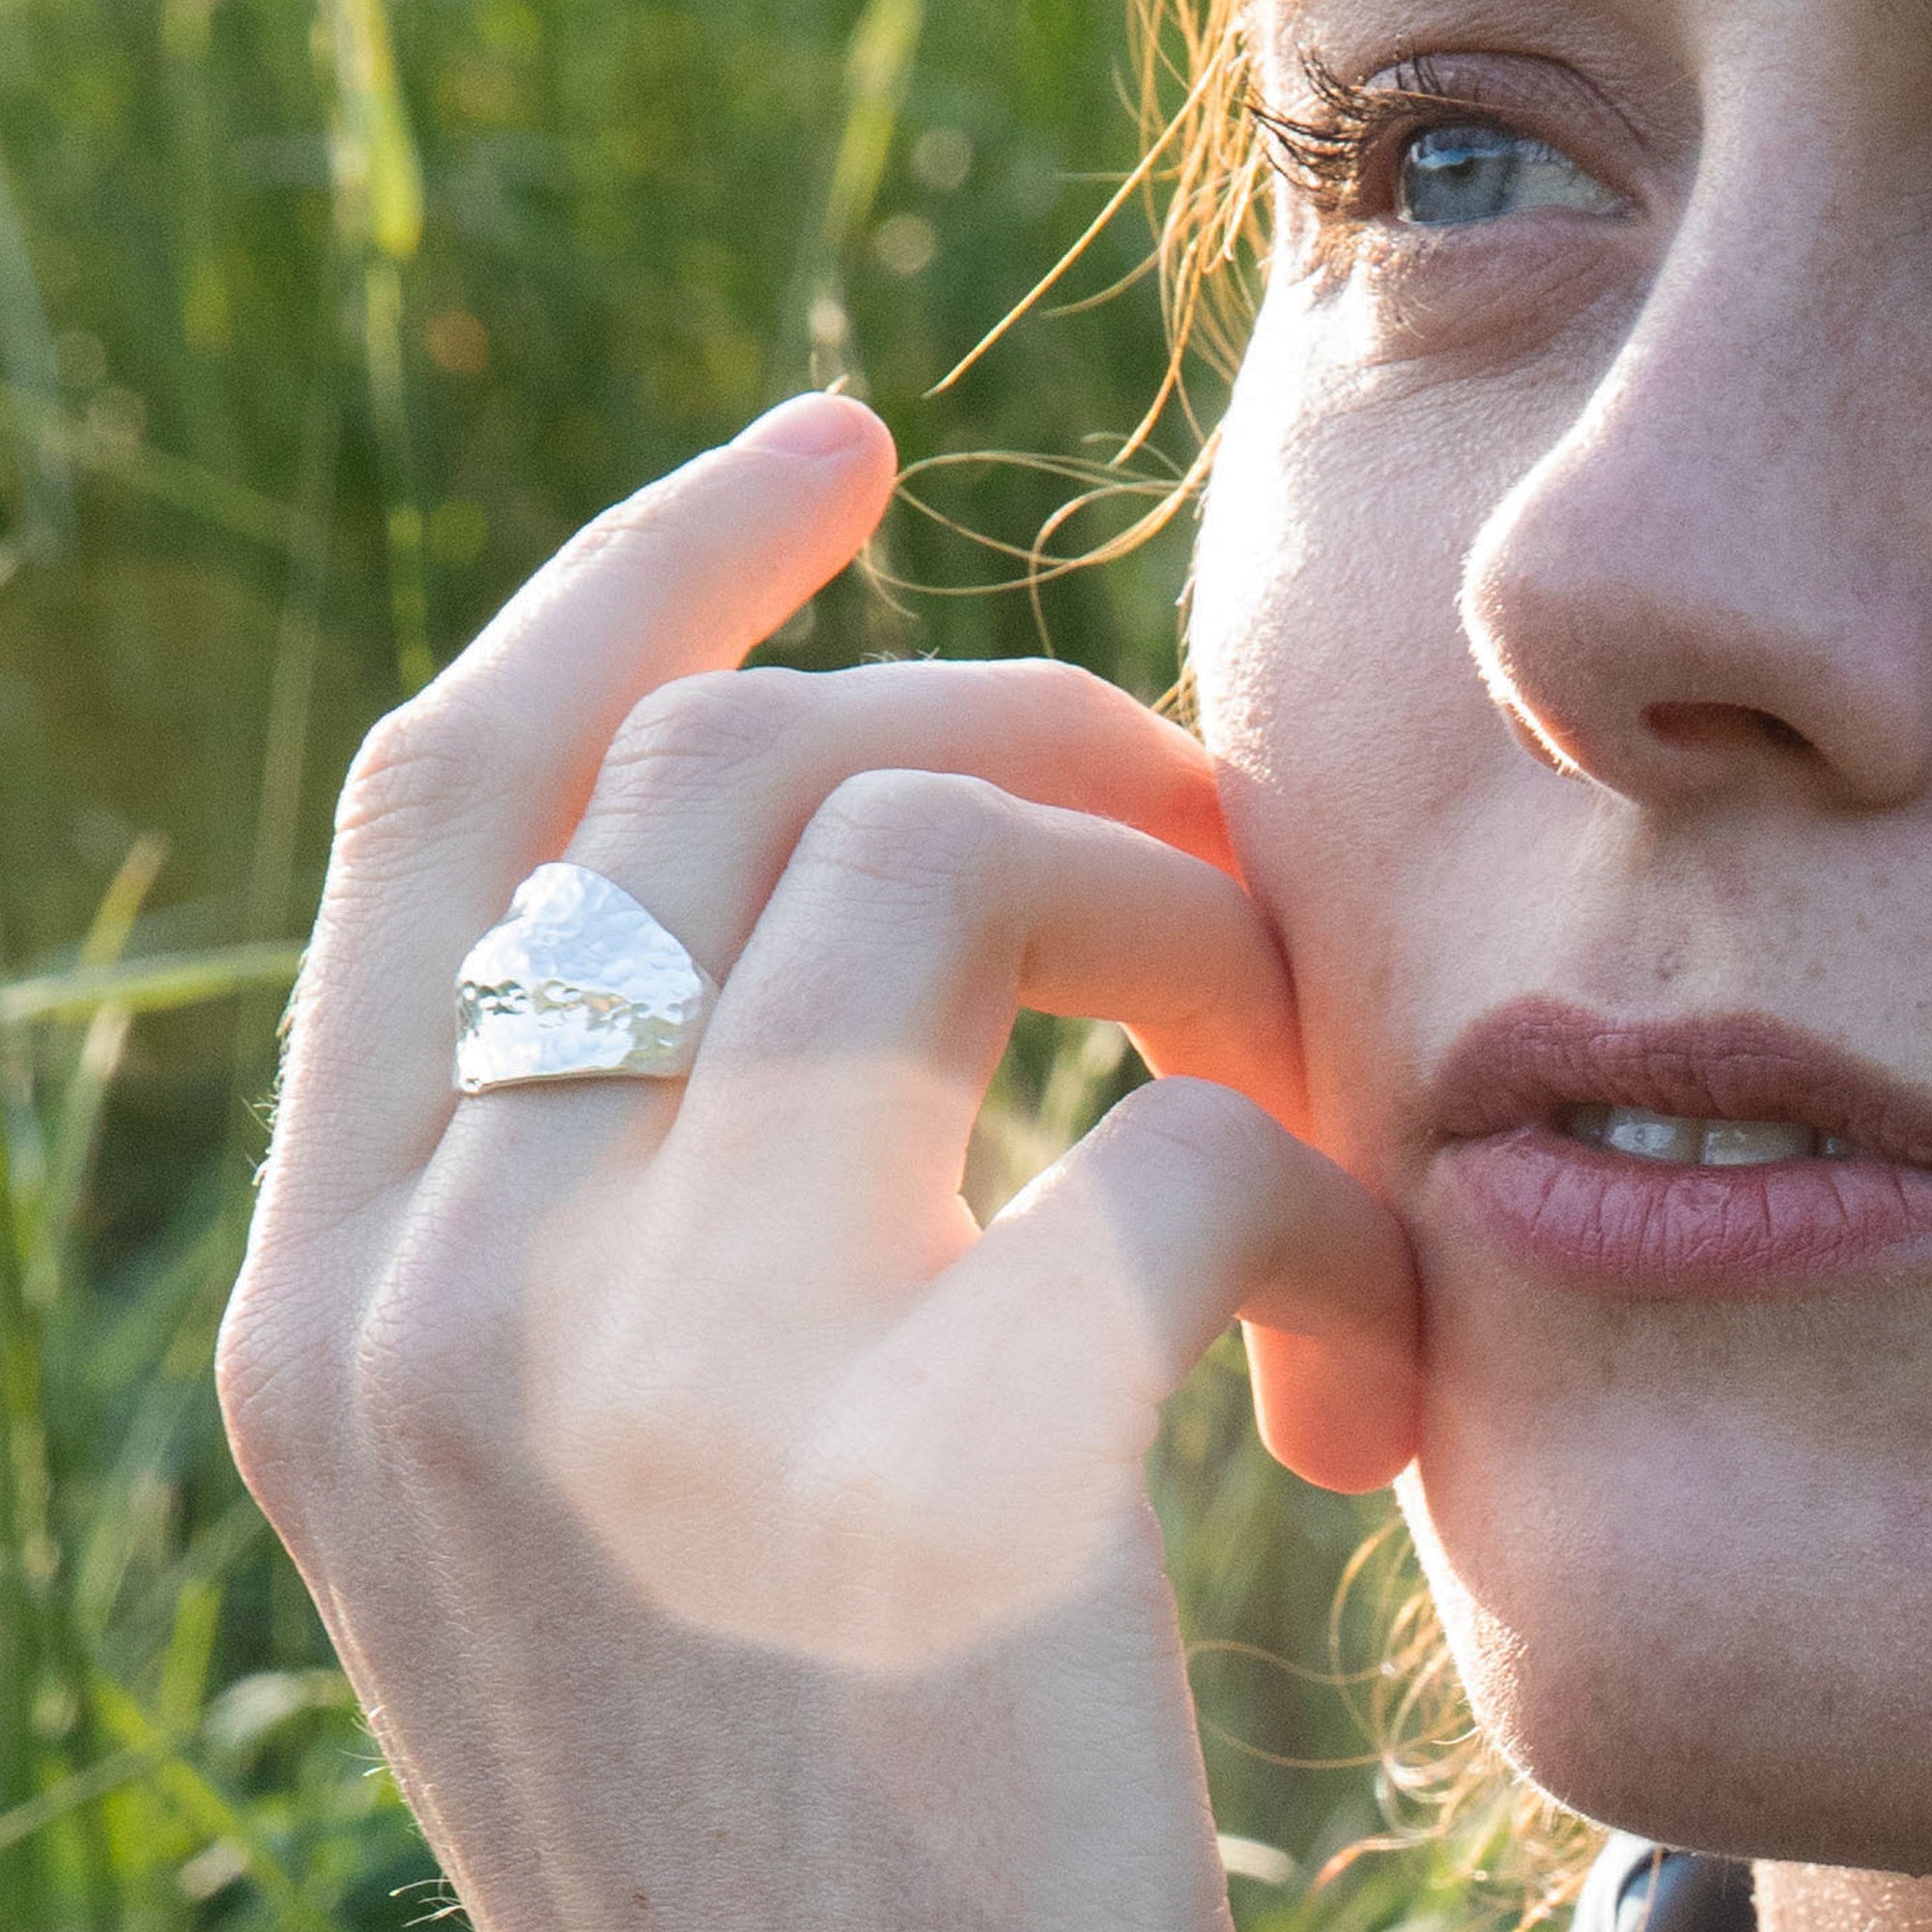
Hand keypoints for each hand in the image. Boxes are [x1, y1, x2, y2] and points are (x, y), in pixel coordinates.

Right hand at [217, 394, 1419, 1931]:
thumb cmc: (787, 1791)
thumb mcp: (596, 1476)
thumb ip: (608, 1183)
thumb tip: (805, 837)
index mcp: (347, 1299)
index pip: (456, 788)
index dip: (644, 571)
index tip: (836, 444)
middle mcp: (440, 1312)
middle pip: (735, 765)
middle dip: (1012, 719)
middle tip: (1193, 810)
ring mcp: (657, 1393)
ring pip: (936, 854)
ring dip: (1179, 896)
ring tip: (1280, 1039)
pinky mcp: (931, 1494)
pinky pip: (1181, 1149)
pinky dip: (1320, 1205)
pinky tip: (1352, 1358)